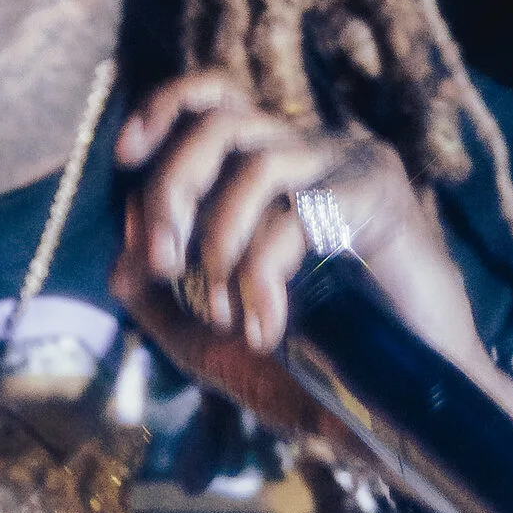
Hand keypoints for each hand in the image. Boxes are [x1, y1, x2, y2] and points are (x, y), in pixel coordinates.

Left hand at [111, 70, 512, 414]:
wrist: (391, 413)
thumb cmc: (310, 371)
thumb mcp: (209, 340)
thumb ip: (158, 298)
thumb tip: (121, 251)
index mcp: (271, 170)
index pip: (215, 99)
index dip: (164, 109)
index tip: (126, 154)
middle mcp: (310, 154)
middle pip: (219, 125)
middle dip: (173, 190)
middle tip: (167, 265)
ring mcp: (349, 168)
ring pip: (256, 165)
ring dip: (221, 246)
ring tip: (230, 316)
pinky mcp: (380, 196)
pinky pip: (298, 215)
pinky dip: (264, 276)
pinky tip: (270, 329)